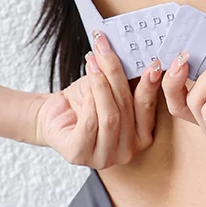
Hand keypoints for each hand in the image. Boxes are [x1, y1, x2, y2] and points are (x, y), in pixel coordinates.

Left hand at [32, 30, 161, 168]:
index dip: (150, 85)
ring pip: (110, 116)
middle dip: (116, 74)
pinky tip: (85, 85)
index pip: (148, 108)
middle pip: (126, 108)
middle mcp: (127, 152)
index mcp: (141, 137)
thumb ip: (127, 81)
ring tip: (93, 61)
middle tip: (107, 49)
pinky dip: (89, 100)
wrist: (52, 115)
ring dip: (101, 83)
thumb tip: (139, 56)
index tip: (153, 63)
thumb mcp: (111, 89)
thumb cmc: (85, 102)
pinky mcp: (79, 155)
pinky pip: (90, 124)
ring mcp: (104, 158)